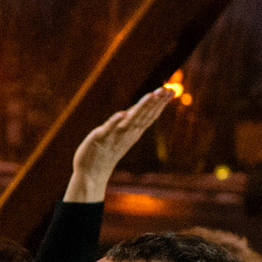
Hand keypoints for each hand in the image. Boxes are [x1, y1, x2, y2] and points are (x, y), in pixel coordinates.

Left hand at [65, 86, 175, 202]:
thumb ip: (133, 123)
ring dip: (141, 108)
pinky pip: (109, 129)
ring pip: (131, 120)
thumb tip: (143, 111)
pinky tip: (122, 113)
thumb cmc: (107, 152)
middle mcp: (127, 133)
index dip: (160, 103)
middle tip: (167, 90)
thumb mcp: (124, 135)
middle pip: (143, 115)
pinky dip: (116, 121)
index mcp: (133, 131)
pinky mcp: (100, 138)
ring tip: (151, 95)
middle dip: (155, 102)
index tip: (170, 90)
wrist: (92, 172)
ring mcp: (114, 135)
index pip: (149, 115)